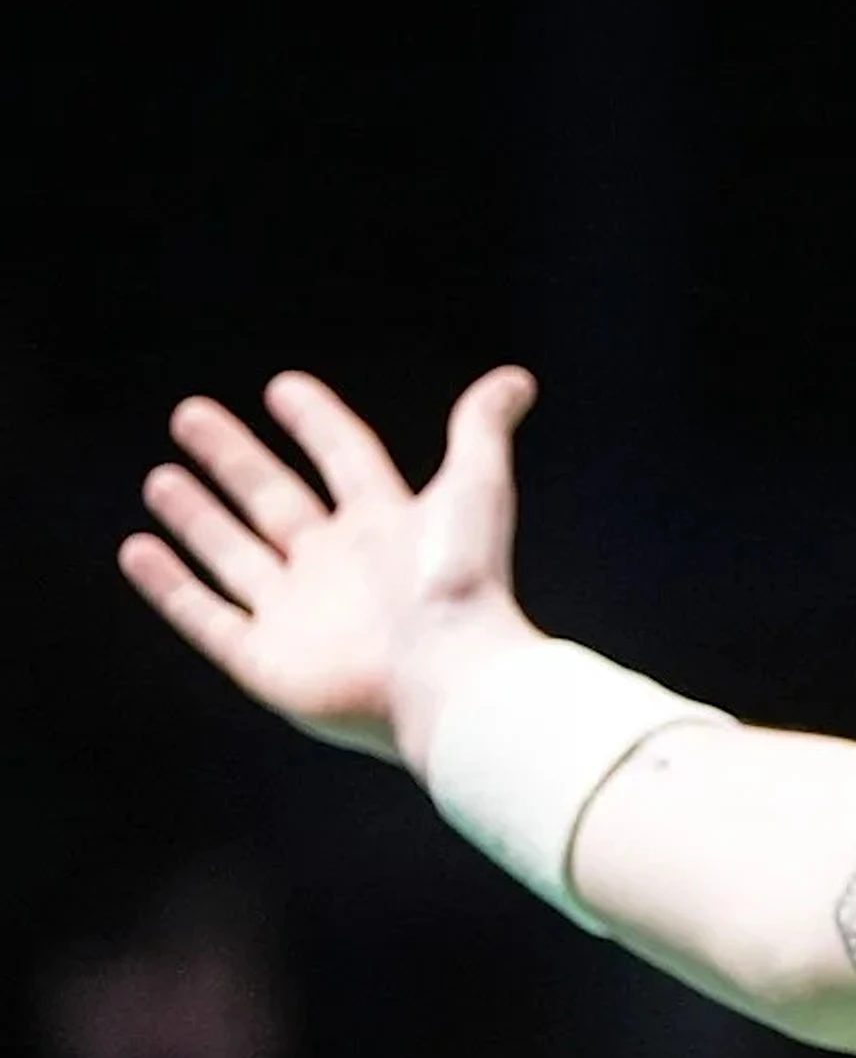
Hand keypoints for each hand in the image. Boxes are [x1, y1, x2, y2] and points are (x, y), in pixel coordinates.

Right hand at [120, 367, 544, 769]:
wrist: (449, 678)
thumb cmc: (464, 583)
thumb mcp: (474, 489)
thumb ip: (481, 430)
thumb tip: (517, 379)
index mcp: (387, 526)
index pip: (345, 459)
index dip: (317, 422)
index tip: (282, 387)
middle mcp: (339, 567)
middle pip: (275, 500)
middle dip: (234, 459)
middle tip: (189, 414)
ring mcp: (300, 615)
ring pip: (235, 555)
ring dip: (197, 517)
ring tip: (161, 477)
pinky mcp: (266, 661)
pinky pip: (206, 616)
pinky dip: (170, 585)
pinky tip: (137, 548)